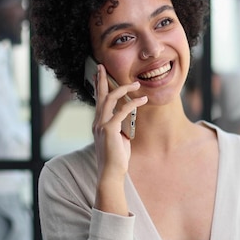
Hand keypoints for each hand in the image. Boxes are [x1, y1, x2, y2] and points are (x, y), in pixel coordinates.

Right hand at [91, 64, 146, 213]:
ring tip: (135, 83)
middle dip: (101, 79)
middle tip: (101, 66)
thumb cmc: (116, 159)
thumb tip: (127, 120)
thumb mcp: (118, 139)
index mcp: (98, 124)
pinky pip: (122, 111)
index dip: (98, 87)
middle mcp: (97, 122)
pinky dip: (133, 103)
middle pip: (99, 95)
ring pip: (110, 99)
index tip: (98, 75)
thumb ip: (120, 128)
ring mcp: (102, 125)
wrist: (111, 173)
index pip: (98, 101)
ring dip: (123, 88)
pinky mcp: (109, 129)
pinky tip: (143, 99)